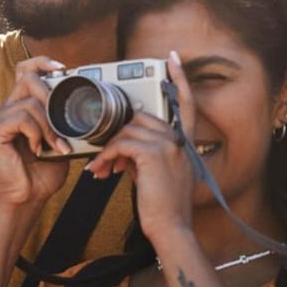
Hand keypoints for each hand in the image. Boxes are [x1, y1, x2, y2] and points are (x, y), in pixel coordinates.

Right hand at [0, 56, 72, 208]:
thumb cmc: (41, 174)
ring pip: (30, 101)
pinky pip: (22, 118)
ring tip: (56, 146)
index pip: (26, 70)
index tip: (63, 68)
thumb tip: (87, 109)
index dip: (42, 62)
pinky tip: (37, 150)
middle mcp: (8, 108)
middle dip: (51, 95)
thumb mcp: (60, 143)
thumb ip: (65, 123)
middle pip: (27, 77)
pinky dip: (37, 133)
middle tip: (62, 121)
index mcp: (22, 107)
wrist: (25, 199)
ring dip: (50, 125)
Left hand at [86, 50, 198, 241]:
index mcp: (184, 142)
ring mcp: (167, 145)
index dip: (180, 79)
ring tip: (100, 170)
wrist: (171, 228)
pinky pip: (120, 144)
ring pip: (126, 131)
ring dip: (108, 150)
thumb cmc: (163, 207)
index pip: (186, 103)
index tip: (173, 58)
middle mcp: (178, 139)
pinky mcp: (153, 154)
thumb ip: (147, 154)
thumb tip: (123, 148)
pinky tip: (101, 172)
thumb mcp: (160, 174)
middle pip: (140, 118)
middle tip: (104, 159)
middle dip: (118, 135)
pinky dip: (106, 157)